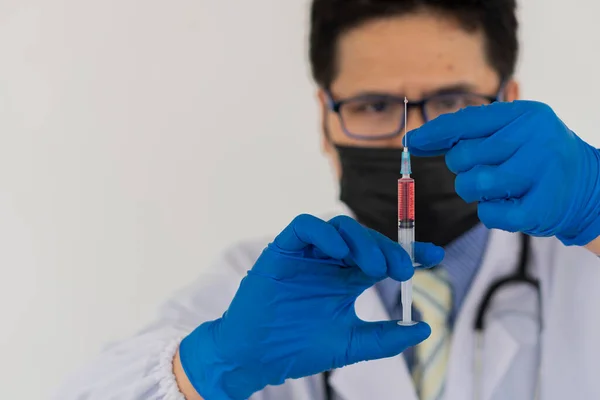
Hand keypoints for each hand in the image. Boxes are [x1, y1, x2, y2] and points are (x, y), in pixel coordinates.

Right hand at [179, 214, 443, 399]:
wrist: (256, 356)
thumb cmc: (298, 348)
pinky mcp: (283, 249)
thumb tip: (423, 328)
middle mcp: (329, 261)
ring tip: (374, 268)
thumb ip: (385, 337)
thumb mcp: (350, 344)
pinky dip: (324, 234)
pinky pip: (305, 227)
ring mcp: (307, 253)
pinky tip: (339, 253)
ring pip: (339, 227)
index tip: (435, 255)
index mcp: (346, 278)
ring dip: (361, 241)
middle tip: (402, 270)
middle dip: (388, 249)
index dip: (410, 251)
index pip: (382, 256)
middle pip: (365, 239)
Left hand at [406, 100, 599, 245]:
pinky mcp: (541, 207)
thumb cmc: (538, 159)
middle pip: (463, 157)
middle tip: (486, 171)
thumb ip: (472, 132)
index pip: (466, 122)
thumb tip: (418, 137)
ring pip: (473, 185)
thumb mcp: (515, 132)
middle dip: (463, 169)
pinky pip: (489, 214)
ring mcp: (541, 172)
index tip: (411, 141)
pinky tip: (509, 206)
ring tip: (497, 189)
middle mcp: (534, 138)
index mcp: (525, 115)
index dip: (433, 133)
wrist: (589, 188)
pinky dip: (491, 214)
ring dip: (475, 192)